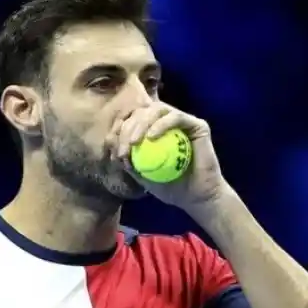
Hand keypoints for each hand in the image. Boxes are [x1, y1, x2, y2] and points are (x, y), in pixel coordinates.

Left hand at [114, 103, 230, 210]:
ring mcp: (184, 122)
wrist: (197, 198)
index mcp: (155, 130)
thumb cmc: (170, 188)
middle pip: (142, 111)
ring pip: (157, 109)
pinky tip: (151, 138)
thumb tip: (110, 143)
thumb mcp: (142, 176)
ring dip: (141, 123)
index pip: (132, 119)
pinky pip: (176, 117)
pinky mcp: (197, 125)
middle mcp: (168, 122)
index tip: (113, 146)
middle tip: (123, 148)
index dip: (119, 128)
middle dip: (127, 128)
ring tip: (133, 142)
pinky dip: (160, 124)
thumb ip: (128, 160)